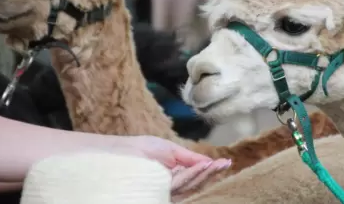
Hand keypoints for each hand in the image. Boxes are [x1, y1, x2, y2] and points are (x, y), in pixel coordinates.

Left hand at [114, 136, 230, 193]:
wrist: (117, 154)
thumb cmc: (139, 150)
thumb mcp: (168, 150)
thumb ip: (188, 156)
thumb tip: (207, 160)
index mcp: (173, 176)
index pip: (195, 175)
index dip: (211, 169)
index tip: (225, 162)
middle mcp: (171, 186)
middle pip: (195, 182)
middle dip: (211, 173)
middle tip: (225, 164)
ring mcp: (164, 191)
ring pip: (189, 184)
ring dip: (204, 174)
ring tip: (216, 164)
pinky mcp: (158, 193)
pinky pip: (178, 185)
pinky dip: (191, 175)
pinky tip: (202, 166)